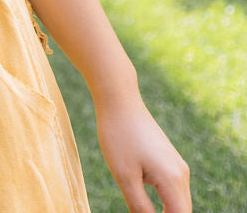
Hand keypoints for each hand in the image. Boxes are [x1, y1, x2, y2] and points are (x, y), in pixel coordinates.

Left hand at [96, 93, 191, 212]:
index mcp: (173, 179)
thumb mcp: (124, 176)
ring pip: (178, 202)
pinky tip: (147, 204)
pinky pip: (173, 189)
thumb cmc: (118, 135)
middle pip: (182, 212)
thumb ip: (139, 207)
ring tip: (142, 210)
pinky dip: (165, 202)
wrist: (119, 100)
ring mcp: (177, 165)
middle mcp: (181, 173)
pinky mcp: (169, 159)